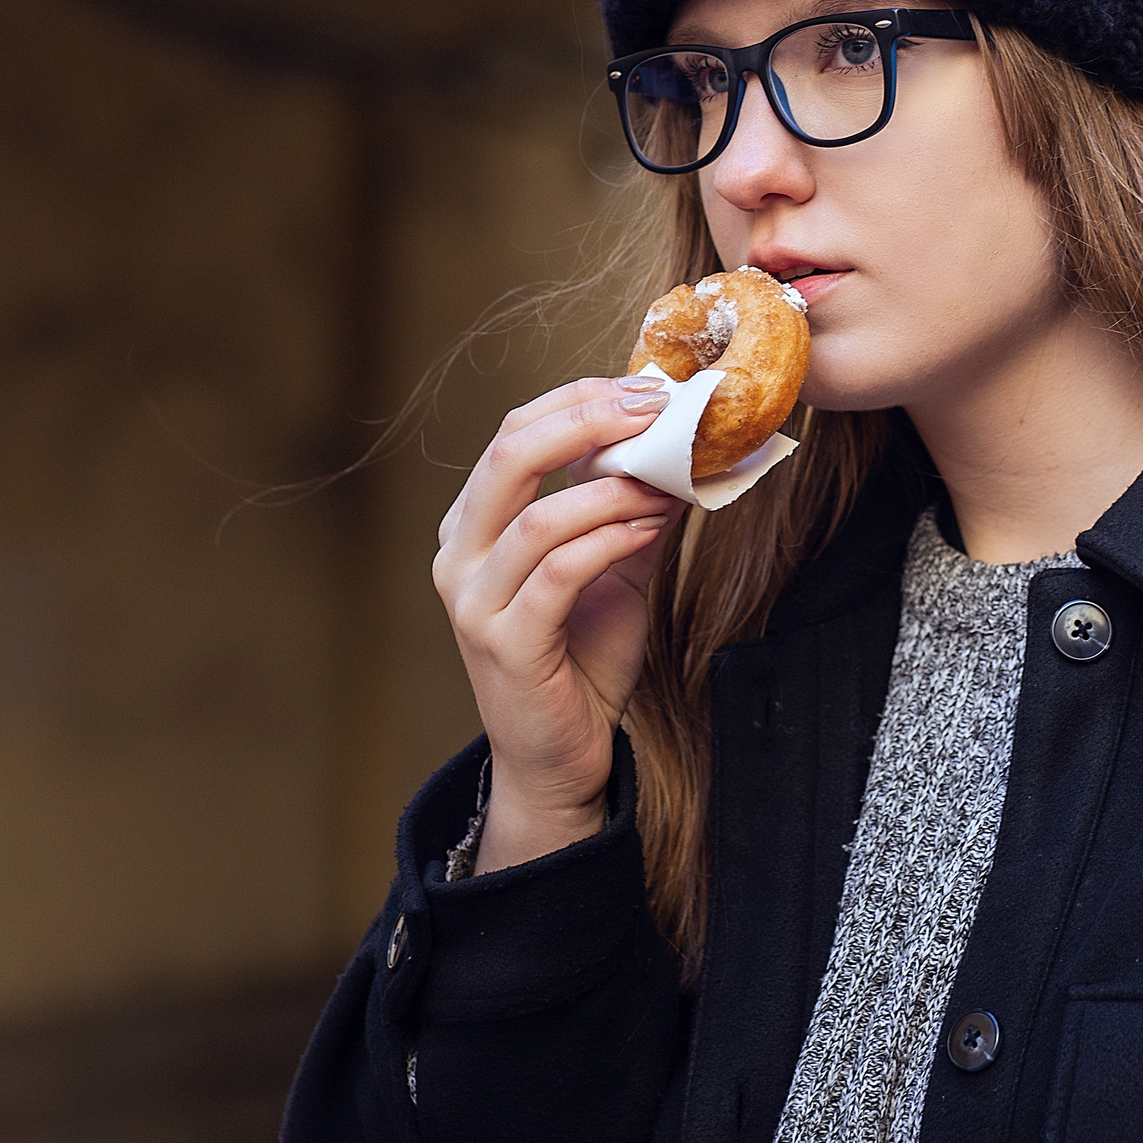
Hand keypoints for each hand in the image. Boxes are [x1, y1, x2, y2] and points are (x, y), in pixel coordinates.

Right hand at [433, 376, 682, 872]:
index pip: (514, 432)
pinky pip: (556, 573)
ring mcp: (474, 600)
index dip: (578, 399)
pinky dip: (608, 539)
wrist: (562, 755)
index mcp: (476, 524)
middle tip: (654, 407)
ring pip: (536, 516)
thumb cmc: (582, 658)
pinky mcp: (503, 643)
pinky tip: (649, 526)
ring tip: (666, 481)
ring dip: (613, 489)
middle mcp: (460, 554)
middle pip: (509, 455)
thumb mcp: (616, 566)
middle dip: (586, 420)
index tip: (646, 387)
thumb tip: (682, 444)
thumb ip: (632, 506)